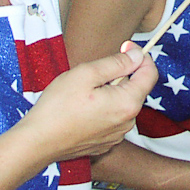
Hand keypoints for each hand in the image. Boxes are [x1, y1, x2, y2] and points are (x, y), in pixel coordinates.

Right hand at [23, 43, 156, 161]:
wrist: (38, 141)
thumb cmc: (58, 106)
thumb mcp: (86, 73)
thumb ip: (116, 63)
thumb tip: (137, 55)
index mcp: (128, 103)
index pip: (150, 74)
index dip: (139, 56)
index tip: (124, 46)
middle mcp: (128, 122)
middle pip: (135, 89)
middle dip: (120, 76)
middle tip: (92, 73)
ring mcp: (117, 135)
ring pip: (122, 103)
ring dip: (110, 93)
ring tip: (83, 93)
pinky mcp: (106, 142)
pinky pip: (112, 118)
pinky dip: (103, 109)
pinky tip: (81, 109)